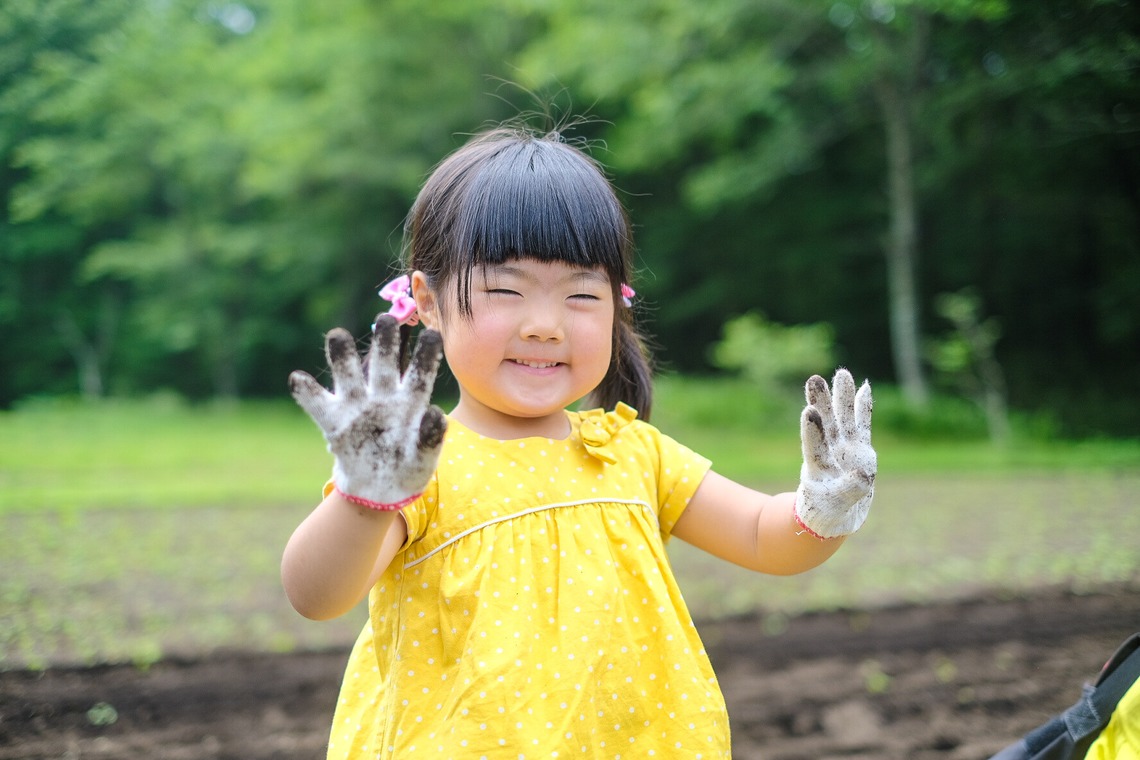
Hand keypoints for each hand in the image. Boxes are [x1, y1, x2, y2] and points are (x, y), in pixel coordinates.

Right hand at [288, 315, 447, 508]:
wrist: (380, 489)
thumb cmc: (409, 467)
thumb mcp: (424, 458)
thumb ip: (430, 437)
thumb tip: (435, 414)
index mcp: (411, 401)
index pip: (420, 373)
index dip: (426, 354)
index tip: (433, 334)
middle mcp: (383, 395)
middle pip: (383, 363)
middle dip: (384, 342)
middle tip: (386, 320)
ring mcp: (357, 406)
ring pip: (348, 374)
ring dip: (342, 356)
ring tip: (337, 336)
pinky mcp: (334, 421)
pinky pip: (317, 403)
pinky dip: (306, 391)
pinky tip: (297, 379)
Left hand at [794, 369, 875, 538]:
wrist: (836, 512)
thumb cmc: (829, 510)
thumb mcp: (837, 505)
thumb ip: (848, 490)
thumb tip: (861, 477)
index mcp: (818, 467)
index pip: (814, 446)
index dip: (812, 430)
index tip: (809, 411)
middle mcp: (830, 452)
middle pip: (825, 424)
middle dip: (822, 403)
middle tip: (815, 380)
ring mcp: (845, 447)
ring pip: (843, 418)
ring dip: (842, 397)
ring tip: (842, 373)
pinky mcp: (860, 448)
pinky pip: (862, 424)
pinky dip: (863, 407)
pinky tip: (863, 387)